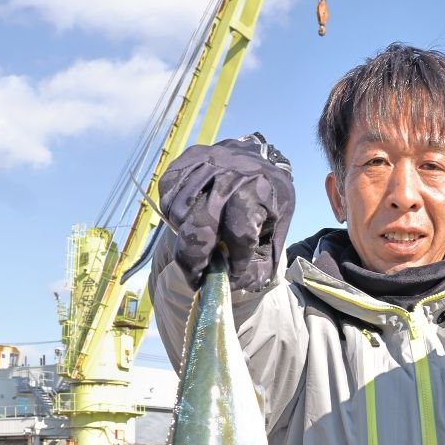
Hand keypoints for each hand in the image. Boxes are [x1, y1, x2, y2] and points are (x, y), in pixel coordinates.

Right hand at [158, 133, 294, 290]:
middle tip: (196, 278)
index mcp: (260, 191)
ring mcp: (206, 163)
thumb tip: (233, 285)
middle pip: (201, 225)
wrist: (259, 159)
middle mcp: (231, 173)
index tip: (233, 275)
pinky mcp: (187, 159)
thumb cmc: (267, 203)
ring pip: (179, 213)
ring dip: (183, 238)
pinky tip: (189, 220)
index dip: (235, 262)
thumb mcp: (277, 233)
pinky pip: (167, 194)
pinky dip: (173, 215)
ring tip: (197, 245)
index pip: (240, 234)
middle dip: (195, 261)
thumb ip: (259, 263)